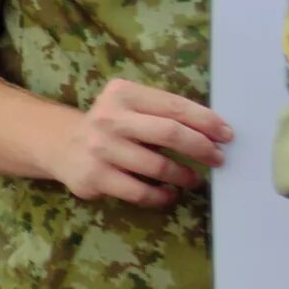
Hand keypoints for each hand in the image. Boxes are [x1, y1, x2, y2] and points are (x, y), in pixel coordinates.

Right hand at [44, 78, 228, 208]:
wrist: (62, 145)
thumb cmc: (110, 125)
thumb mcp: (129, 106)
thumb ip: (161, 112)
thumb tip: (212, 131)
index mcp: (123, 93)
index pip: (174, 106)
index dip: (205, 121)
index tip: (226, 135)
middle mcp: (109, 118)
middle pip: (169, 133)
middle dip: (201, 148)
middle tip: (218, 159)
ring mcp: (100, 149)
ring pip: (157, 167)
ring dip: (184, 175)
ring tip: (194, 178)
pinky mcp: (95, 177)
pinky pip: (141, 192)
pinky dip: (162, 195)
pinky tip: (170, 193)